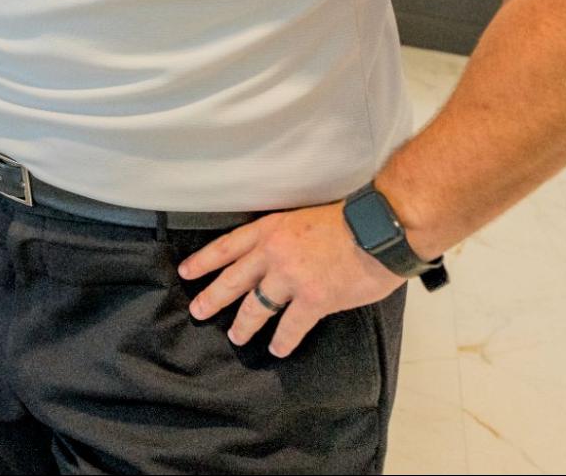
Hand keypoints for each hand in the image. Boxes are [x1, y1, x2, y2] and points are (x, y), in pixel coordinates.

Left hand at [179, 203, 404, 356]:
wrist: (378, 229)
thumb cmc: (349, 220)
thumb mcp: (302, 218)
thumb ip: (284, 238)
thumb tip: (276, 258)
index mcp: (270, 230)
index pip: (227, 246)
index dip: (204, 261)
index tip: (186, 272)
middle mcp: (273, 253)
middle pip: (232, 279)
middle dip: (212, 297)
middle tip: (198, 311)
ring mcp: (291, 278)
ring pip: (256, 306)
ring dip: (243, 324)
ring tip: (235, 336)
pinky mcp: (313, 299)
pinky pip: (290, 326)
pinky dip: (283, 340)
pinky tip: (277, 348)